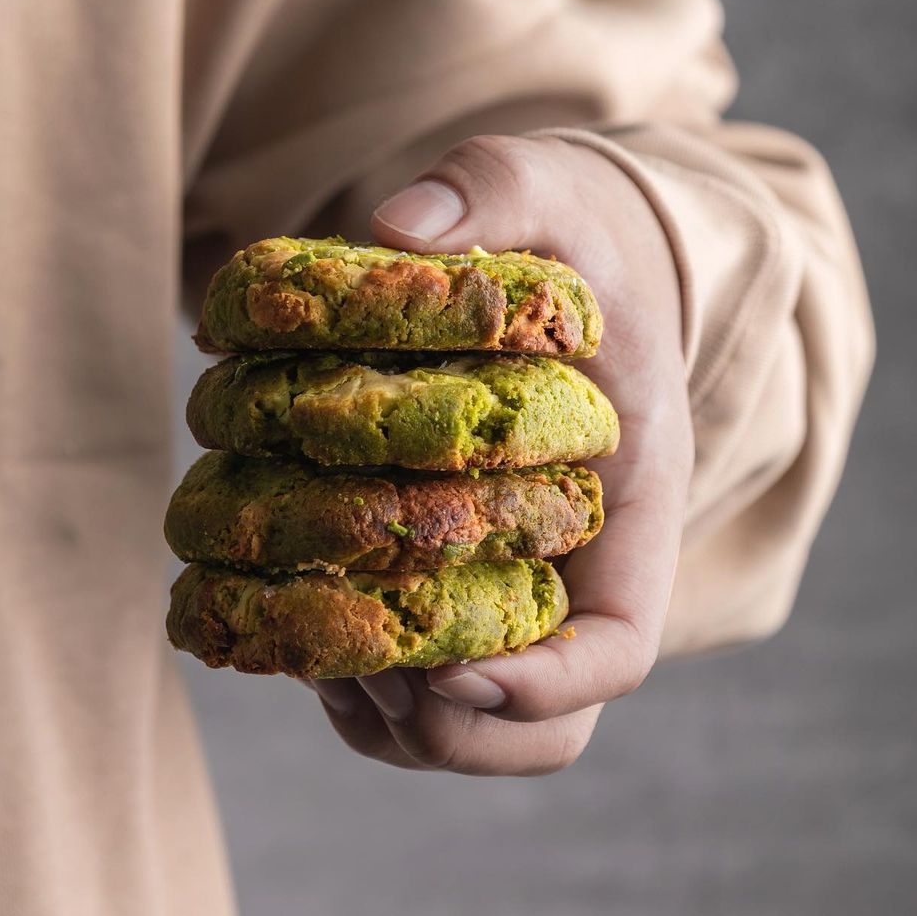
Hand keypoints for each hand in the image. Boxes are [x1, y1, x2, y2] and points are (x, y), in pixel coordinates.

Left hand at [306, 132, 693, 774]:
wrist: (572, 266)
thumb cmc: (571, 236)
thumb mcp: (549, 188)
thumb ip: (492, 189)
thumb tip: (395, 229)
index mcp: (628, 503)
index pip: (621, 645)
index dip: (545, 686)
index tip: (448, 673)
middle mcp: (576, 566)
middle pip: (543, 725)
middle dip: (447, 727)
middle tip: (358, 665)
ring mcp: (514, 582)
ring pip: (466, 722)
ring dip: (381, 714)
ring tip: (307, 650)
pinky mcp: (450, 576)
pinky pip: (409, 678)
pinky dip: (346, 682)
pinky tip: (288, 622)